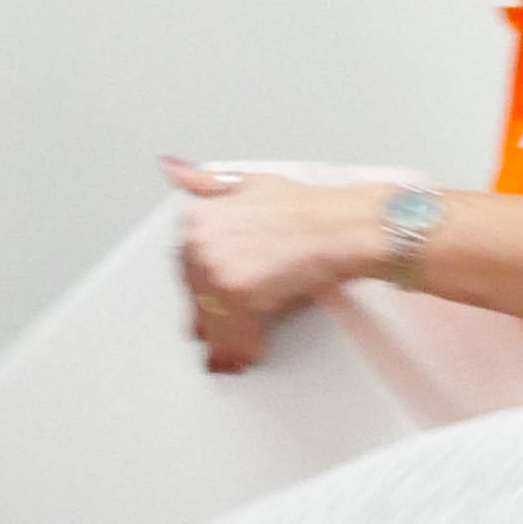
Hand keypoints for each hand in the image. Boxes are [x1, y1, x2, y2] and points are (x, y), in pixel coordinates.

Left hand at [166, 160, 388, 374]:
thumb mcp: (251, 184)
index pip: (187, 267)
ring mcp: (216, 268)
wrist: (350, 227)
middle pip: (197, 295)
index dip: (205, 288)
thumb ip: (206, 183)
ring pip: (212, 318)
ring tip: (236, 355)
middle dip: (213, 315)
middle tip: (229, 330)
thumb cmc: (314, 210)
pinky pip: (233, 333)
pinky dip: (242, 349)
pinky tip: (249, 355)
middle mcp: (199, 241)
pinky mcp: (237, 293)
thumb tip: (173, 167)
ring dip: (225, 341)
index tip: (215, 301)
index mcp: (197, 217)